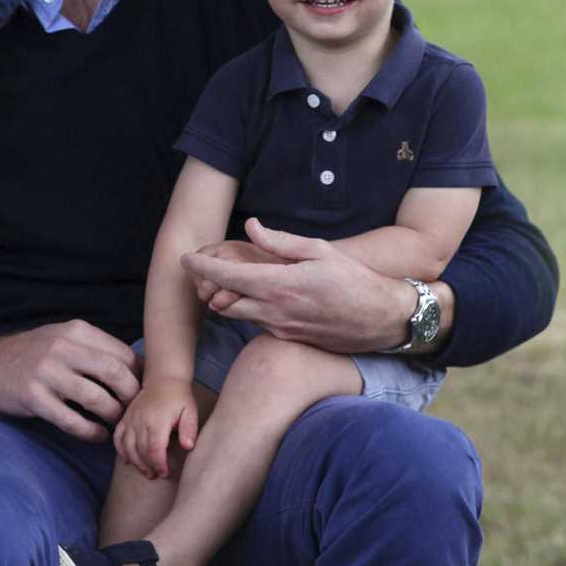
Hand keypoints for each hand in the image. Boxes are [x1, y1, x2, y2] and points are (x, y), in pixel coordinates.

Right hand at [0, 321, 139, 441]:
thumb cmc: (38, 353)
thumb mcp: (65, 338)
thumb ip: (97, 349)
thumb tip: (141, 369)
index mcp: (76, 331)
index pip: (122, 354)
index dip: (138, 376)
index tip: (143, 392)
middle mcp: (63, 348)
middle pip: (114, 373)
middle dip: (131, 396)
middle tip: (134, 411)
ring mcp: (47, 372)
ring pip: (95, 398)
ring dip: (112, 415)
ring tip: (116, 424)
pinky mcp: (34, 397)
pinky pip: (70, 420)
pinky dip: (90, 432)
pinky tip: (98, 436)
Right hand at [114, 377, 199, 479]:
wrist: (164, 379)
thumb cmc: (179, 398)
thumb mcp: (190, 412)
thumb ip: (190, 430)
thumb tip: (188, 446)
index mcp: (157, 420)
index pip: (154, 449)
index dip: (159, 464)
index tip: (165, 473)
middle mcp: (141, 420)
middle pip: (140, 451)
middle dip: (148, 466)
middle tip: (157, 474)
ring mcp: (130, 419)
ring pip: (127, 447)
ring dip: (135, 462)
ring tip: (146, 472)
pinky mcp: (125, 418)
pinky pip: (118, 438)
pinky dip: (121, 451)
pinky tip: (129, 460)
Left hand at [183, 218, 416, 351]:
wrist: (380, 319)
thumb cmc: (353, 279)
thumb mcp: (319, 250)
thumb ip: (279, 242)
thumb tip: (250, 226)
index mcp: (280, 284)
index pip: (227, 276)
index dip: (201, 267)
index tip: (185, 258)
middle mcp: (275, 311)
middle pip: (222, 300)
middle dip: (207, 286)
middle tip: (202, 269)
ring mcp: (280, 328)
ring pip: (238, 314)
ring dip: (226, 298)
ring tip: (225, 280)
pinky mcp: (287, 338)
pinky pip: (257, 323)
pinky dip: (247, 309)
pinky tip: (256, 295)